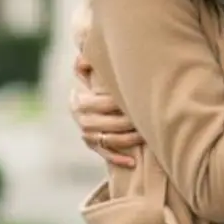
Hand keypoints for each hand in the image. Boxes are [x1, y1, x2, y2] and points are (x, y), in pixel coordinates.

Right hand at [72, 52, 142, 168]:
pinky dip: (118, 159)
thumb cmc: (104, 78)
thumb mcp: (95, 67)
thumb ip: (88, 60)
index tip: (133, 99)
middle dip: (124, 121)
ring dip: (125, 139)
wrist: (102, 96)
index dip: (112, 103)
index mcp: (78, 100)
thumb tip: (84, 60)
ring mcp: (86, 134)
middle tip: (145, 117)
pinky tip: (132, 162)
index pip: (94, 103)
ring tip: (144, 134)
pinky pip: (105, 155)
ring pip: (106, 140)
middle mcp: (80, 119)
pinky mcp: (95, 146)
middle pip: (101, 124)